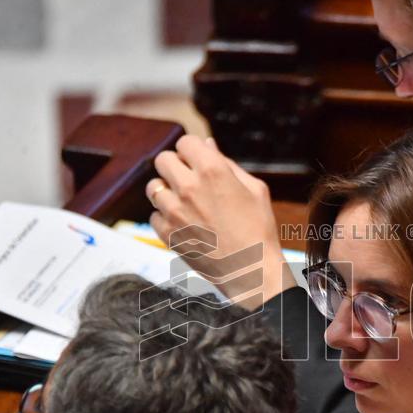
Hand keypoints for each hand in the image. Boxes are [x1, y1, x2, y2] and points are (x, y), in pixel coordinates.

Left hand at [147, 135, 290, 308]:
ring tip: (183, 203)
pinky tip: (183, 223)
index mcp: (213, 170)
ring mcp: (175, 211)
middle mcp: (189, 187)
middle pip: (163, 159)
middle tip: (187, 179)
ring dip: (166, 191)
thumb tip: (207, 145)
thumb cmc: (259, 229)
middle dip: (174, 166)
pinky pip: (154, 215)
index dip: (191, 150)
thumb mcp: (255, 189)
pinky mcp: (167, 234)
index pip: (185, 142)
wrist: (251, 270)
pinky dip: (165, 218)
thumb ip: (228, 163)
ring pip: (153, 187)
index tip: (196, 161)